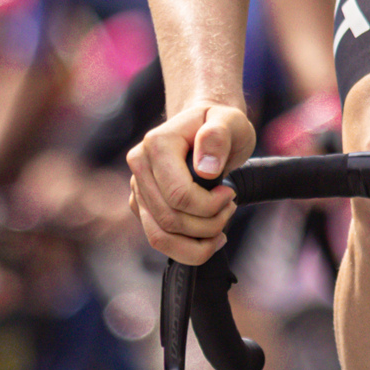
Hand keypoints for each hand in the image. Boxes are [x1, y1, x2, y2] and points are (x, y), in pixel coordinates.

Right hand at [127, 98, 255, 263]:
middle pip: (170, 219)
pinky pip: (159, 240)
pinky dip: (187, 248)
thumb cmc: (220, 124)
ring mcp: (138, 188)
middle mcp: (140, 166)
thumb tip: (206, 169)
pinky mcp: (142, 205)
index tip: (230, 194)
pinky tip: (208, 237)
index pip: (178, 195)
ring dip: (197, 243)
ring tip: (220, 227)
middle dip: (208, 225)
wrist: (205, 127)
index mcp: (156, 144)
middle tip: (230, 208)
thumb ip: (219, 136)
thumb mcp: (230, 121)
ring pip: (159, 237)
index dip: (210, 205)